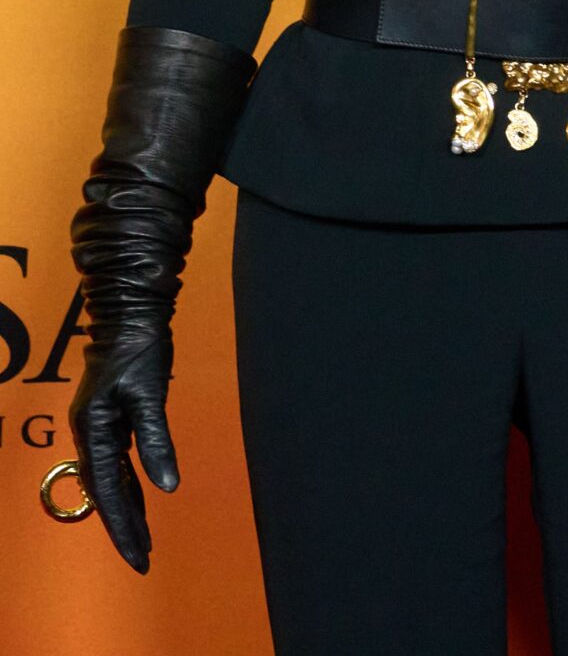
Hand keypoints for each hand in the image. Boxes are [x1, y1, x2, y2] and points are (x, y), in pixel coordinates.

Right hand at [69, 318, 178, 572]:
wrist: (130, 316)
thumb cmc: (139, 351)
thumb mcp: (150, 396)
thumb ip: (156, 441)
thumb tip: (167, 485)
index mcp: (94, 432)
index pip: (108, 492)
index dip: (123, 526)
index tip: (139, 555)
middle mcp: (91, 434)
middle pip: (106, 493)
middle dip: (124, 528)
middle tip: (143, 560)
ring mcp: (99, 428)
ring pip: (112, 481)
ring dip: (128, 510)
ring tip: (144, 540)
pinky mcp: (113, 420)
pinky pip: (120, 464)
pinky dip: (131, 486)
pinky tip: (145, 500)